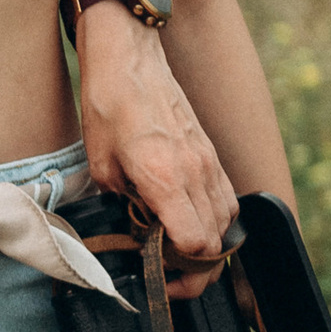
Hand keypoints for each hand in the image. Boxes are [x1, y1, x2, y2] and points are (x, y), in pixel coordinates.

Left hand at [74, 14, 237, 292]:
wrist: (130, 56)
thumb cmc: (109, 104)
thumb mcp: (101, 163)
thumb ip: (124, 201)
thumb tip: (139, 225)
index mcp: (166, 178)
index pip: (197, 245)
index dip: (183, 272)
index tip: (161, 275)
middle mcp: (196, 172)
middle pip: (219, 242)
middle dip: (198, 268)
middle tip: (170, 273)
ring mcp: (208, 161)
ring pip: (229, 223)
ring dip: (209, 244)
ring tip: (180, 250)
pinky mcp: (210, 151)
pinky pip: (226, 197)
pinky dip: (215, 218)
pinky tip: (192, 220)